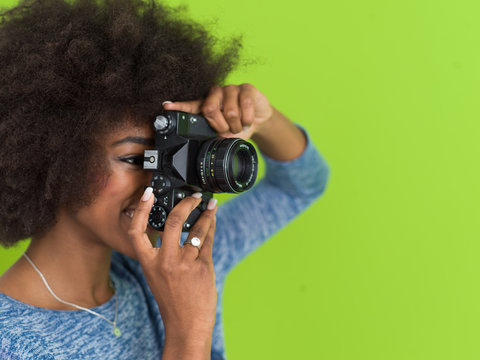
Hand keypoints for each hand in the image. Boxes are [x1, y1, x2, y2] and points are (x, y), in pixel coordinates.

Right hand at [128, 188, 216, 357]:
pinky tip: (213, 219)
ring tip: (211, 204)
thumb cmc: (172, 300)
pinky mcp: (203, 267)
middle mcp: (165, 261)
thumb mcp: (157, 275)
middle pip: (173, 221)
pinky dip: (211, 227)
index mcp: (148, 262)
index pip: (137, 231)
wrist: (186, 325)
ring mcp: (185, 264)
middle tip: (194, 195)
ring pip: (196, 229)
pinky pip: (207, 240)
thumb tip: (174, 225)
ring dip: (206, 213)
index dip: (141, 209)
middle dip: (186, 203)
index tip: (148, 193)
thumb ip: (162, 253)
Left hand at [163, 84, 273, 139]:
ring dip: (237, 125)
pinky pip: (245, 105)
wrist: (259, 121)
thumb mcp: (226, 135)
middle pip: (210, 109)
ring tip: (240, 126)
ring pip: (230, 110)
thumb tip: (212, 139)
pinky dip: (248, 119)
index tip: (167, 107)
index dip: (179, 107)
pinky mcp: (246, 88)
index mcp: (207, 105)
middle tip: (227, 130)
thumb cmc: (238, 126)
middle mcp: (216, 94)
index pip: (191, 105)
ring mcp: (230, 89)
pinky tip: (248, 119)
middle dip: (221, 126)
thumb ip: (216, 135)